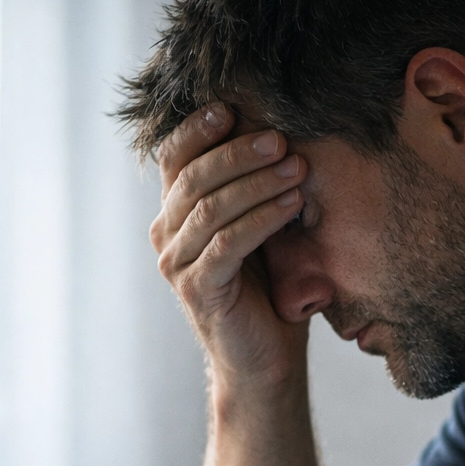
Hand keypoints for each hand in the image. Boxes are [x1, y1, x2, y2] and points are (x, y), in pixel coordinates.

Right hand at [150, 104, 309, 385]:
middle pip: (194, 177)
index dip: (198, 129)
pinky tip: (292, 205)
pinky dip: (262, 218)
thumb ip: (253, 190)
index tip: (232, 107)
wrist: (266, 358)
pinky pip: (228, 242)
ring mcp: (177, 263)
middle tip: (283, 140)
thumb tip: (280, 132)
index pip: (175, 157)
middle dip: (240, 153)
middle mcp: (166, 234)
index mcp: (176, 212)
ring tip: (298, 169)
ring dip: (258, 183)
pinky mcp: (198, 289)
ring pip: (211, 207)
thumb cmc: (268, 289)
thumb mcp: (260, 229)